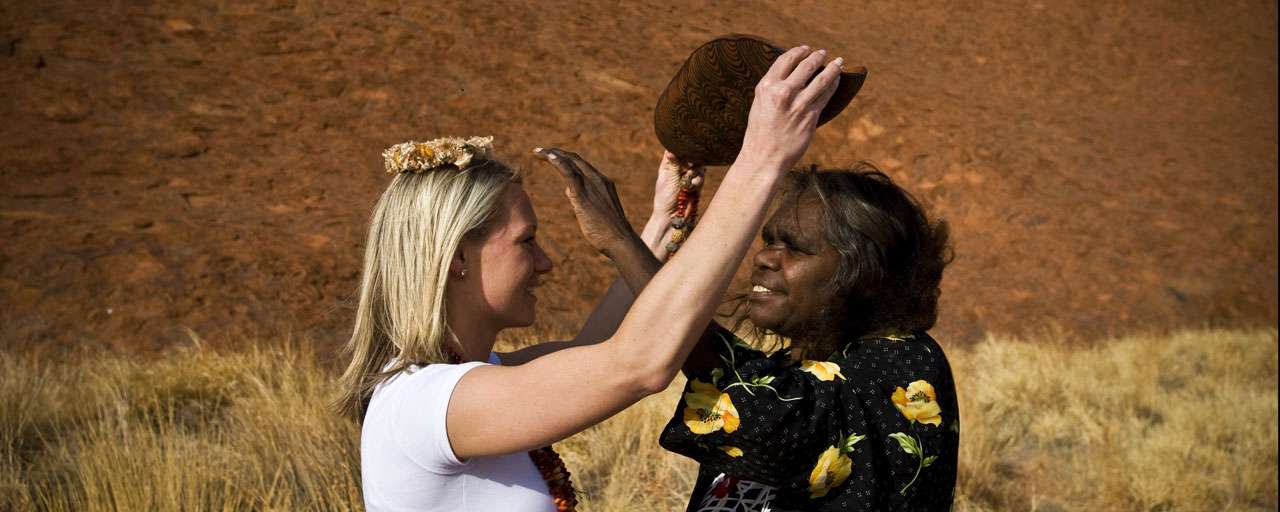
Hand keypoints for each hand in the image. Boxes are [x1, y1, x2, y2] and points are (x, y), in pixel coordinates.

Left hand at [534, 147, 638, 257]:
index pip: (581, 164)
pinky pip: (569, 173)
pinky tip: (548, 157)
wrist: (620, 241)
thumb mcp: (594, 211)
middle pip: (574, 159)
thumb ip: (581, 198)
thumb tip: (568, 191)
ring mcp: (592, 185)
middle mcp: (598, 179)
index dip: (565, 158)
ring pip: (571, 162)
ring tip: (538, 152)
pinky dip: (558, 163)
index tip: (551, 156)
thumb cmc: (608, 231)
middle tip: (539, 151)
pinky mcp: (584, 195)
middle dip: (556, 152)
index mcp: (602, 182)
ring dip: (552, 155)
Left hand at [652, 151, 703, 217]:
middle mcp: (679, 167)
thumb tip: (672, 148)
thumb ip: (674, 163)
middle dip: (691, 159)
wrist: (673, 217)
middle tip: (687, 166)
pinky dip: (697, 180)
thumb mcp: (668, 178)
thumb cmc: (665, 198)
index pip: (675, 148)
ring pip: (698, 164)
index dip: (680, 147)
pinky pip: (701, 176)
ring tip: (688, 179)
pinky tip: (692, 187)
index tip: (684, 149)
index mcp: (668, 164)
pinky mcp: (697, 183)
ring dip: (694, 171)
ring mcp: (689, 175)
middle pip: (690, 155)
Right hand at [738, 46, 843, 171]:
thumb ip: (773, 87)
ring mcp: (798, 104)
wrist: (764, 157)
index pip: (786, 60)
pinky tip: (836, 81)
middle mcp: (783, 92)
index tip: (806, 49)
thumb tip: (791, 72)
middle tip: (824, 53)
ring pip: (822, 79)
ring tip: (839, 62)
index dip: (799, 51)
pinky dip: (833, 85)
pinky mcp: (811, 116)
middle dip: (818, 57)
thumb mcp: (760, 103)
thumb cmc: (760, 132)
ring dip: (833, 68)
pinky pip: (826, 96)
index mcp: (766, 87)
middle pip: (806, 66)